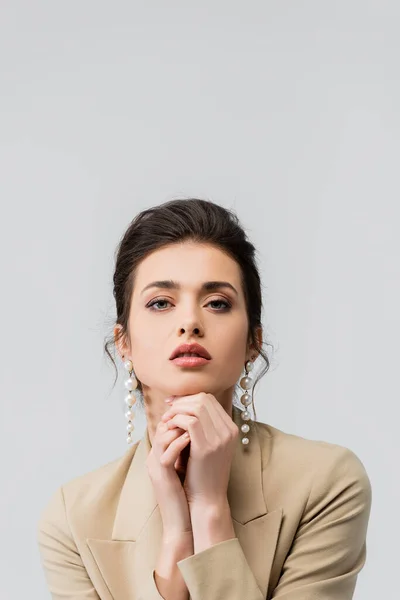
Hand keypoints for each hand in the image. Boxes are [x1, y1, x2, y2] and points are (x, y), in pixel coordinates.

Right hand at [145, 419, 192, 541]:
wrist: (182, 520)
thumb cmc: (188, 491)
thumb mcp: (188, 462)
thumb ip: (190, 445)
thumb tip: (205, 426)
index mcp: (161, 451)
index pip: (168, 423)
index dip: (182, 414)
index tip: (200, 410)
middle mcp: (155, 455)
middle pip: (163, 425)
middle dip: (182, 416)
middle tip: (199, 412)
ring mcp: (155, 465)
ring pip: (162, 436)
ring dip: (181, 427)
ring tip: (197, 422)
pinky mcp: (160, 476)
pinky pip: (166, 454)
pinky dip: (179, 443)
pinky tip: (193, 439)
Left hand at [161, 393, 238, 507]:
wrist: (207, 498)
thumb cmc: (202, 472)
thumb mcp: (208, 444)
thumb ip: (202, 425)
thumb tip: (183, 404)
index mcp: (231, 428)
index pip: (209, 399)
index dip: (188, 398)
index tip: (173, 403)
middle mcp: (229, 430)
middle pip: (203, 399)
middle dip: (181, 401)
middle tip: (167, 410)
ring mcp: (220, 438)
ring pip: (196, 407)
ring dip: (177, 410)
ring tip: (166, 419)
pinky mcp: (206, 447)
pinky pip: (190, 421)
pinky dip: (176, 420)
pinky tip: (169, 427)